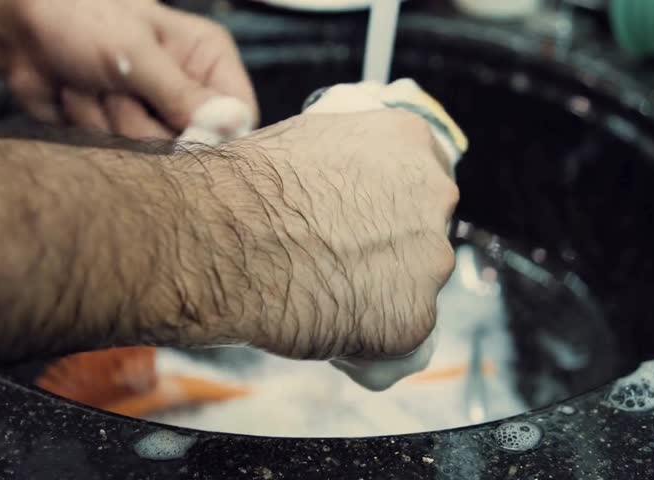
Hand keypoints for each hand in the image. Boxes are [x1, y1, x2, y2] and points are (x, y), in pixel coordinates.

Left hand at [6, 0, 256, 137]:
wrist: (16, 25)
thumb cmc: (80, 16)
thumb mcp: (136, 52)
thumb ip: (184, 95)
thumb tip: (231, 127)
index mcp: (207, 60)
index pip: (239, 117)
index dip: (213, 135)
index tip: (181, 133)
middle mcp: (187, 91)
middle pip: (192, 145)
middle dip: (143, 122)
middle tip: (115, 87)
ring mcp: (152, 115)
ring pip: (151, 155)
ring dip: (109, 122)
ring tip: (90, 84)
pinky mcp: (120, 133)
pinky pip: (119, 157)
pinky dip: (89, 129)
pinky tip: (75, 97)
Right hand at [170, 110, 457, 360]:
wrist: (221, 240)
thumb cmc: (244, 190)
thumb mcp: (300, 143)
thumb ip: (341, 161)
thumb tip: (332, 181)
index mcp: (406, 141)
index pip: (423, 172)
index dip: (392, 202)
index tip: (371, 218)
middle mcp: (432, 195)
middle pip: (423, 231)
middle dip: (391, 249)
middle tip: (341, 261)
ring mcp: (429, 259)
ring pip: (415, 286)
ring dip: (381, 295)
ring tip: (326, 297)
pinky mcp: (414, 318)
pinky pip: (400, 337)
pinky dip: (370, 340)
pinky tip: (328, 327)